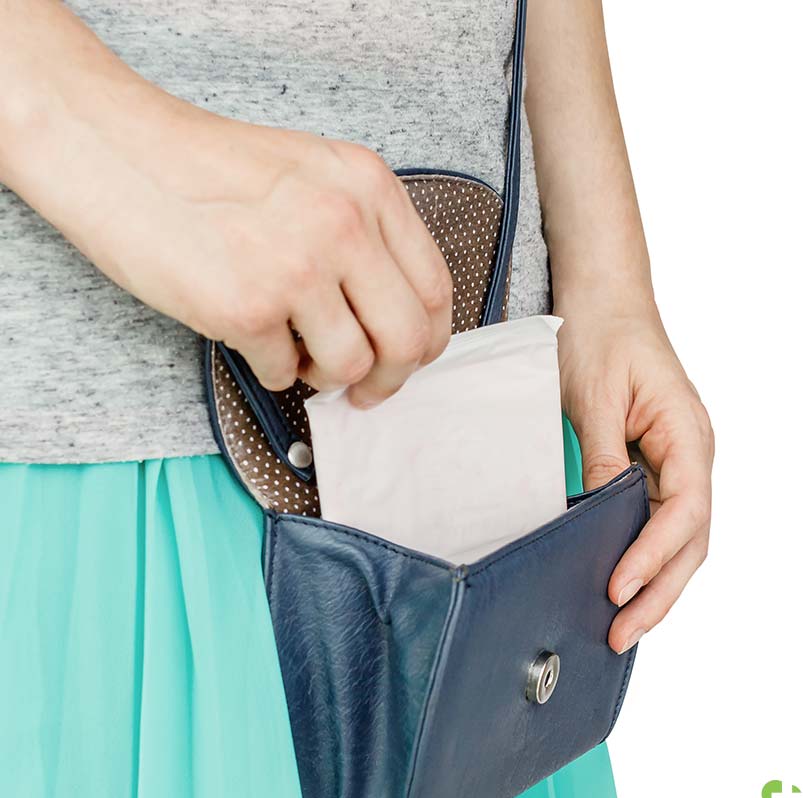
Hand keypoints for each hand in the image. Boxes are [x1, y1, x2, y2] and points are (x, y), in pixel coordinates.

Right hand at [78, 116, 453, 405]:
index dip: (428, 341)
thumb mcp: (315, 174)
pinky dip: (270, 369)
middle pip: (407, 340)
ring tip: (297, 353)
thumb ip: (366, 233)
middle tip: (366, 391)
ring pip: (351, 366)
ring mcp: (297, 266)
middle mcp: (344, 225)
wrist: (116, 151)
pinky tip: (249, 335)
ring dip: (326, 376)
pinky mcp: (247, 306)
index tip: (408, 359)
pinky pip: (283, 373)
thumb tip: (394, 317)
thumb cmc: (210, 168)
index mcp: (369, 188)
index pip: (436, 289)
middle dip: (390, 380)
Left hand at [557, 301, 714, 653]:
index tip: (619, 587)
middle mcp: (690, 456)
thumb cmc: (603, 335)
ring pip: (677, 539)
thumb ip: (602, 456)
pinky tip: (621, 583)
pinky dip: (642, 556)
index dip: (654, 555)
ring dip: (654, 583)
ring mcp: (674, 464)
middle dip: (659, 590)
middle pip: (689, 539)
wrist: (604, 303)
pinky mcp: (652, 468)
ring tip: (621, 625)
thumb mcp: (595, 395)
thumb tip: (600, 513)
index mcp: (687, 434)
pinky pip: (656, 521)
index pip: (684, 510)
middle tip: (621, 634)